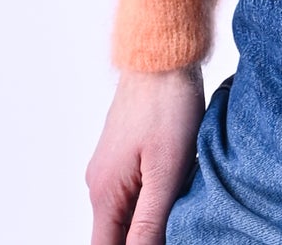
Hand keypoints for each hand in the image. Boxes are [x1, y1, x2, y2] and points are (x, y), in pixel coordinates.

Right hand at [83, 64, 206, 244]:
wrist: (162, 55)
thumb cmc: (166, 106)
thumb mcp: (167, 169)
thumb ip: (150, 220)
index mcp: (104, 194)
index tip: (160, 242)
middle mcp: (99, 184)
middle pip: (117, 234)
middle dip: (145, 237)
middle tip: (178, 222)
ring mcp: (111, 167)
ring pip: (129, 212)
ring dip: (153, 217)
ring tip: (182, 199)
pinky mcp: (126, 153)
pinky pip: (136, 189)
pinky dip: (156, 195)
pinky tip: (181, 182)